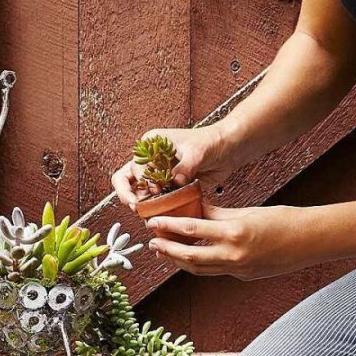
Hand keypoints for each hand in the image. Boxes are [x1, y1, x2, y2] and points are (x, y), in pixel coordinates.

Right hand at [111, 125, 233, 210]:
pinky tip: (161, 214)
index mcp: (151, 145)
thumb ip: (184, 167)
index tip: (156, 190)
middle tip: (137, 208)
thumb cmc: (212, 141)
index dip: (143, 180)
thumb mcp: (197, 152)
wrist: (229, 148)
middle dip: (129, 195)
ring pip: (138, 191)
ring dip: (141, 204)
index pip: (135, 166)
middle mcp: (150, 159)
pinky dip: (155, 208)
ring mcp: (158, 173)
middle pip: (126, 179)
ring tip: (148, 215)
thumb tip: (174, 181)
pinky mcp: (169, 185)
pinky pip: (155, 199)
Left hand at [147, 203, 323, 279]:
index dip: (168, 226)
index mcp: (234, 233)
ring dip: (179, 261)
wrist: (311, 241)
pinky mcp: (243, 277)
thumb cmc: (281, 220)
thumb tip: (192, 210)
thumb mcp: (245, 212)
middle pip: (189, 256)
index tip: (153, 222)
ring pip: (199, 269)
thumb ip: (216, 214)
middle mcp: (234, 255)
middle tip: (152, 242)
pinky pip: (214, 271)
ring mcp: (238, 270)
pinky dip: (198, 264)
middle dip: (167, 249)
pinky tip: (189, 257)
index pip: (191, 229)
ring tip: (165, 251)